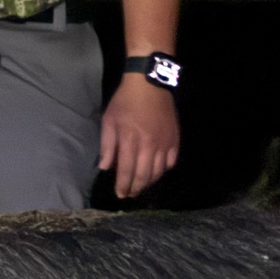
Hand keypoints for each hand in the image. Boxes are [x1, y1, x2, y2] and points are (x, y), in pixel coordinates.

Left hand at [100, 74, 179, 198]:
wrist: (149, 83)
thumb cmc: (125, 101)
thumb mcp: (109, 120)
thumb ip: (107, 146)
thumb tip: (105, 168)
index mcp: (130, 140)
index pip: (127, 171)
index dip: (123, 185)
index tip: (120, 194)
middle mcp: (149, 145)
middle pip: (144, 176)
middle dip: (136, 188)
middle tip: (130, 194)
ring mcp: (164, 143)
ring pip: (158, 172)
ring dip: (149, 182)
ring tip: (141, 186)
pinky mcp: (174, 139)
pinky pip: (171, 162)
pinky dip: (163, 170)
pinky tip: (156, 171)